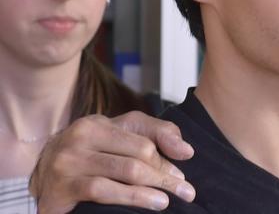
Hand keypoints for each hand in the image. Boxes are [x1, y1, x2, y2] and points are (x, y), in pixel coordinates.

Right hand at [30, 111, 195, 213]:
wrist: (42, 180)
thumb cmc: (89, 158)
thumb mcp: (119, 139)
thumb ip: (155, 135)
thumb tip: (187, 151)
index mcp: (98, 123)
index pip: (145, 137)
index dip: (168, 156)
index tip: (183, 175)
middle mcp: (81, 136)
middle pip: (139, 155)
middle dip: (165, 175)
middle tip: (185, 191)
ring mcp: (69, 160)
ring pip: (126, 172)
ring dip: (154, 188)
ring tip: (170, 200)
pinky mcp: (61, 186)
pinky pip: (104, 190)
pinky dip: (132, 198)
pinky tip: (151, 203)